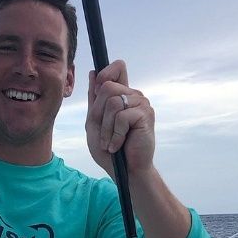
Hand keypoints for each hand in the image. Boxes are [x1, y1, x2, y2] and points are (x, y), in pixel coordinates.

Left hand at [86, 61, 155, 177]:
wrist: (125, 170)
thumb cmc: (110, 150)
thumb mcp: (95, 123)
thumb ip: (94, 100)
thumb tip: (92, 73)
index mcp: (122, 95)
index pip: (118, 67)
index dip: (105, 73)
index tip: (97, 92)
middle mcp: (133, 95)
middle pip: (107, 86)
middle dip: (99, 113)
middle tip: (104, 133)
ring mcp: (141, 103)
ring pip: (112, 102)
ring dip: (106, 128)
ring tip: (111, 142)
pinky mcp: (145, 114)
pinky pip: (121, 116)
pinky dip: (115, 134)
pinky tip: (118, 145)